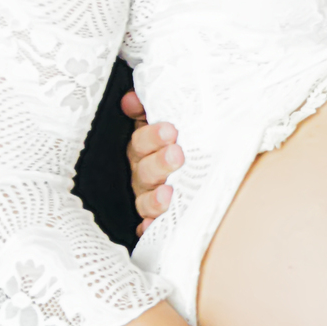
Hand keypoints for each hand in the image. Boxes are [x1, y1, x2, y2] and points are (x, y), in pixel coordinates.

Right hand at [122, 89, 181, 234]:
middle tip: (176, 155)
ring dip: (154, 199)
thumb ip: (148, 107)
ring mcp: (147, 196)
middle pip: (145, 170)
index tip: (170, 131)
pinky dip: (149, 227)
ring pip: (145, 200)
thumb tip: (131, 98)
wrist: (194, 160)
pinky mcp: (155, 218)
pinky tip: (151, 227)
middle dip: (159, 163)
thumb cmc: (177, 140)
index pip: (142, 141)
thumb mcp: (165, 120)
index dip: (152, 136)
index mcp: (143, 148)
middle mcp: (142, 173)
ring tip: (168, 194)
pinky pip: (148, 225)